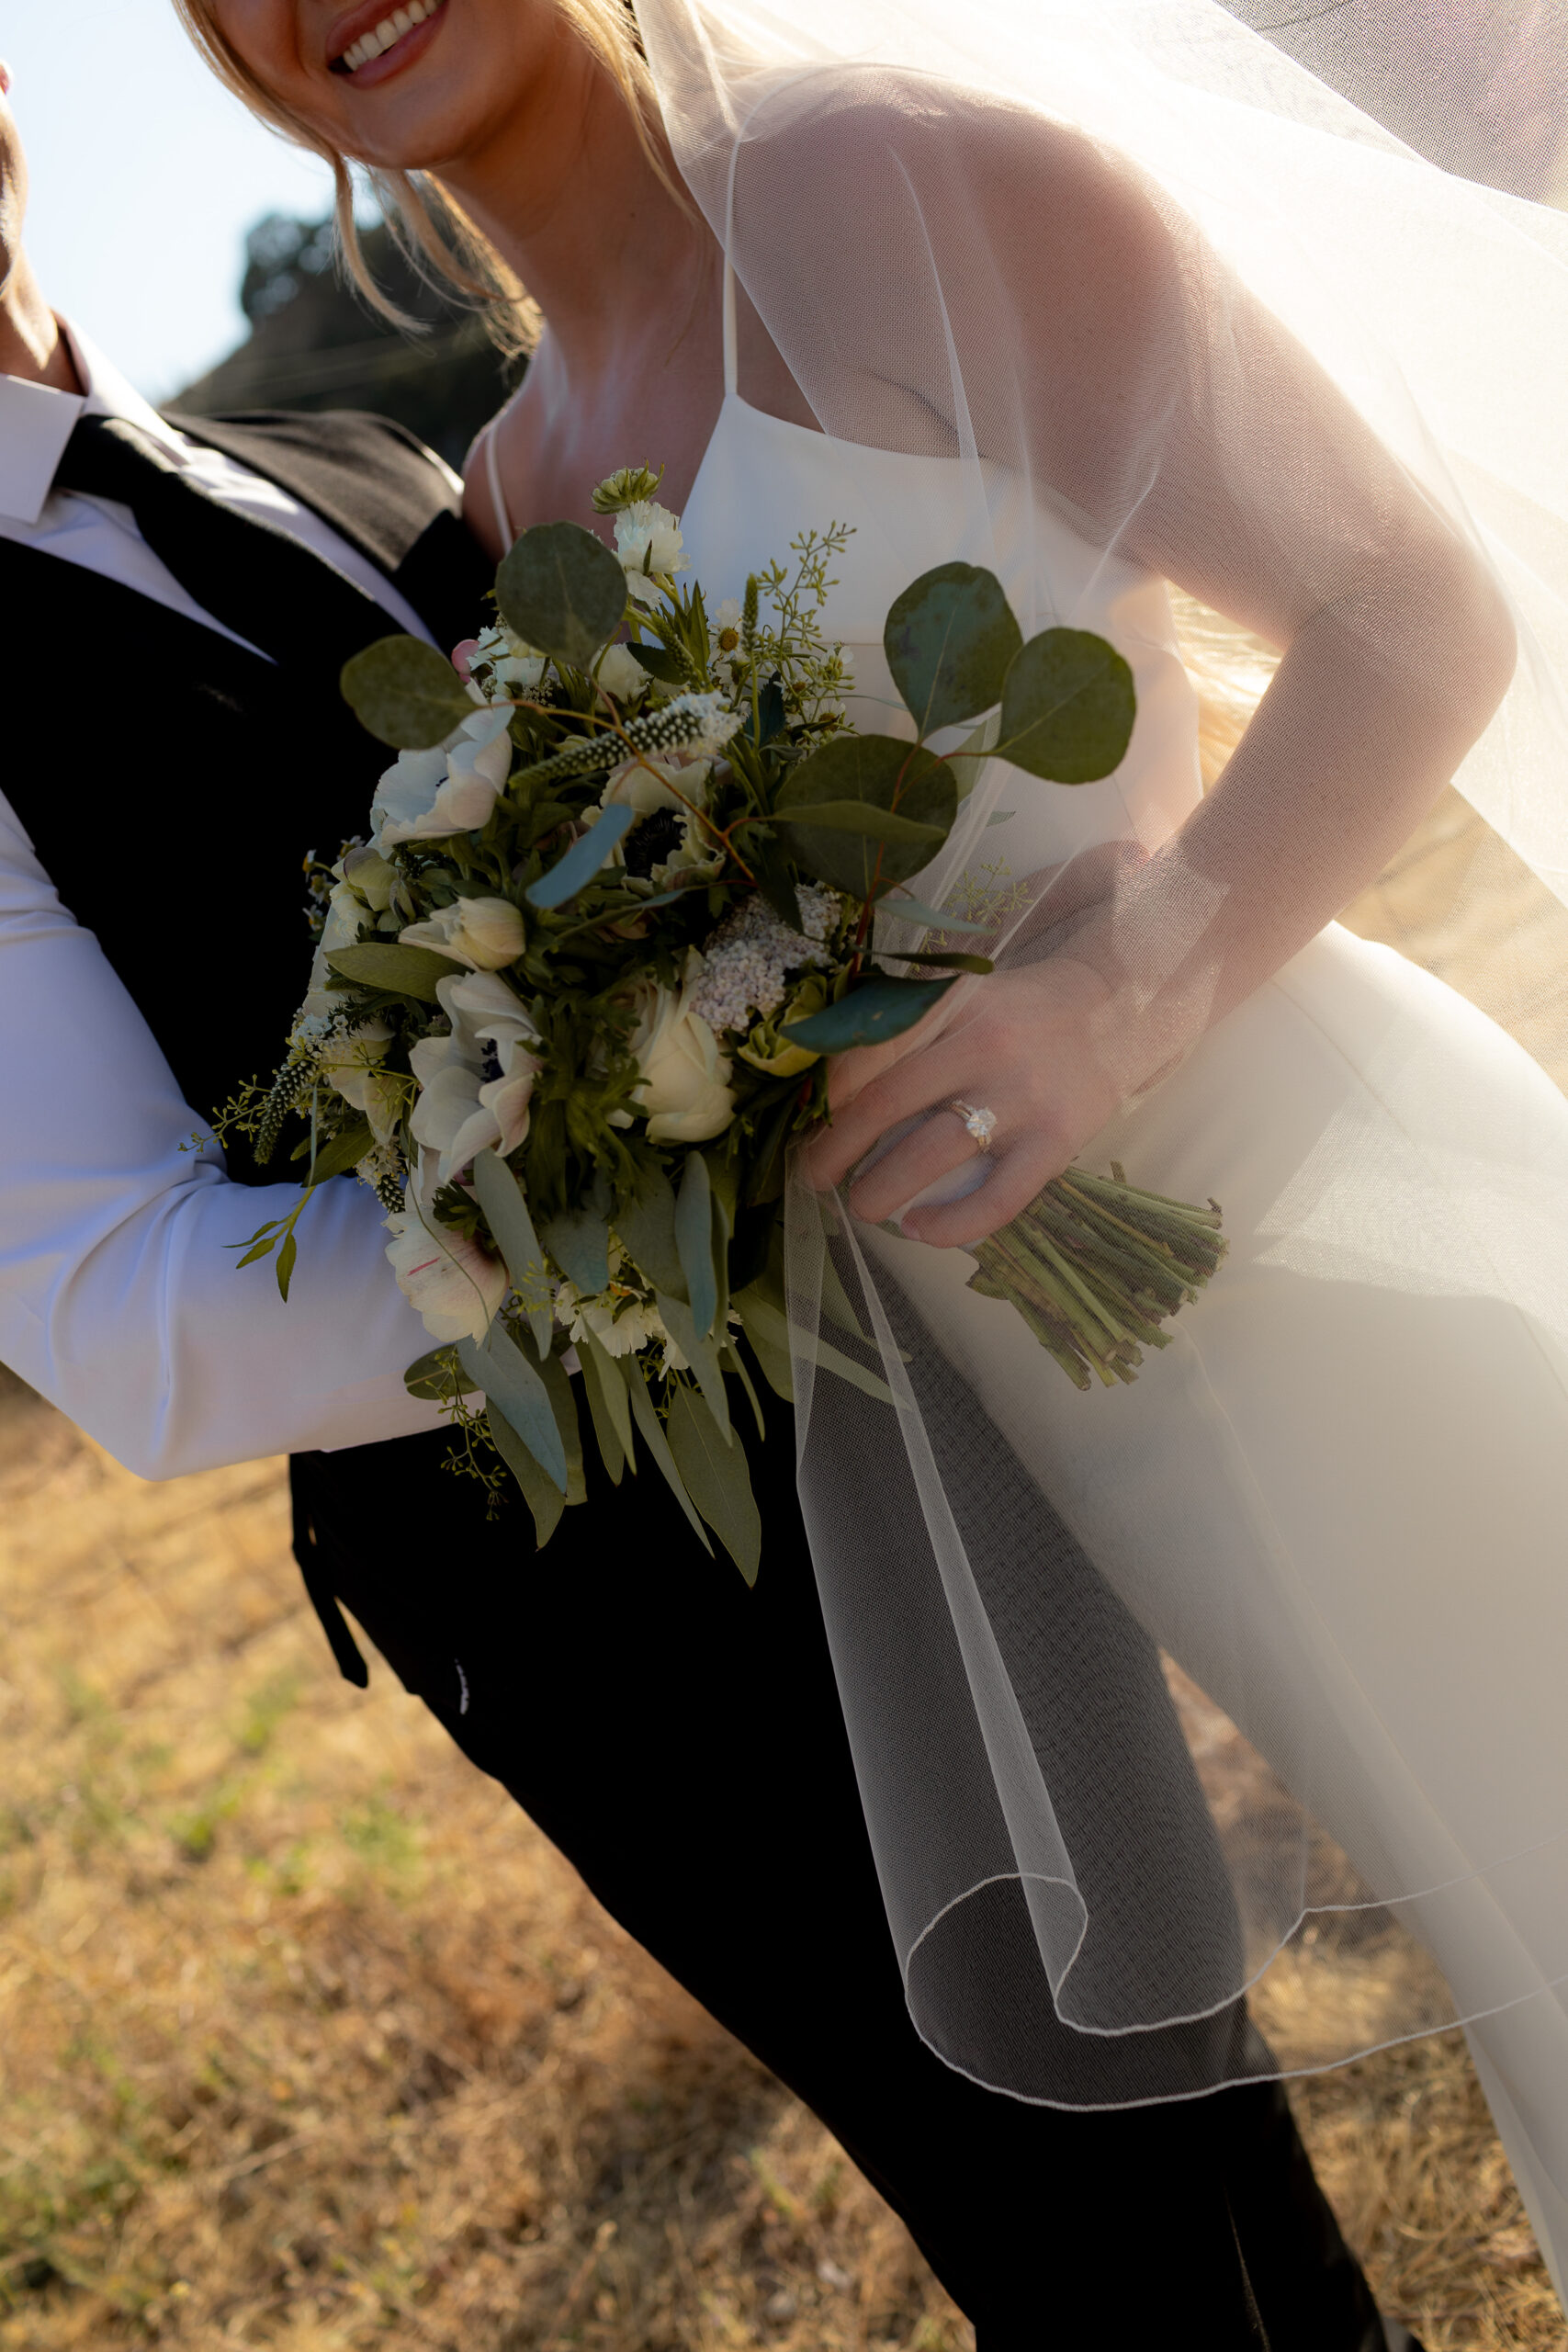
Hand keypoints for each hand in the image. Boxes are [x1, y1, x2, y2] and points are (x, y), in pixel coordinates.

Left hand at [801, 949, 1133, 1247]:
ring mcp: (1023, 1096)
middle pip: (888, 1103)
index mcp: (952, 1004)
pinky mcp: (1057, 1141)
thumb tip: (833, 1087)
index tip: (809, 1122)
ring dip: (882, 1188)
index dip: (829, 1095)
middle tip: (816, 1175)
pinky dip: (953, 1224)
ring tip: (862, 1207)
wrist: (1120, 1011)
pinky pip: (999, 1198)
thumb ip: (907, 1026)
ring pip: (932, 1152)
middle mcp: (985, 1046)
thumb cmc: (1019, 1012)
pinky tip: (921, 1231)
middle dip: (837, 1148)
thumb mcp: (963, 995)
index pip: (870, 1051)